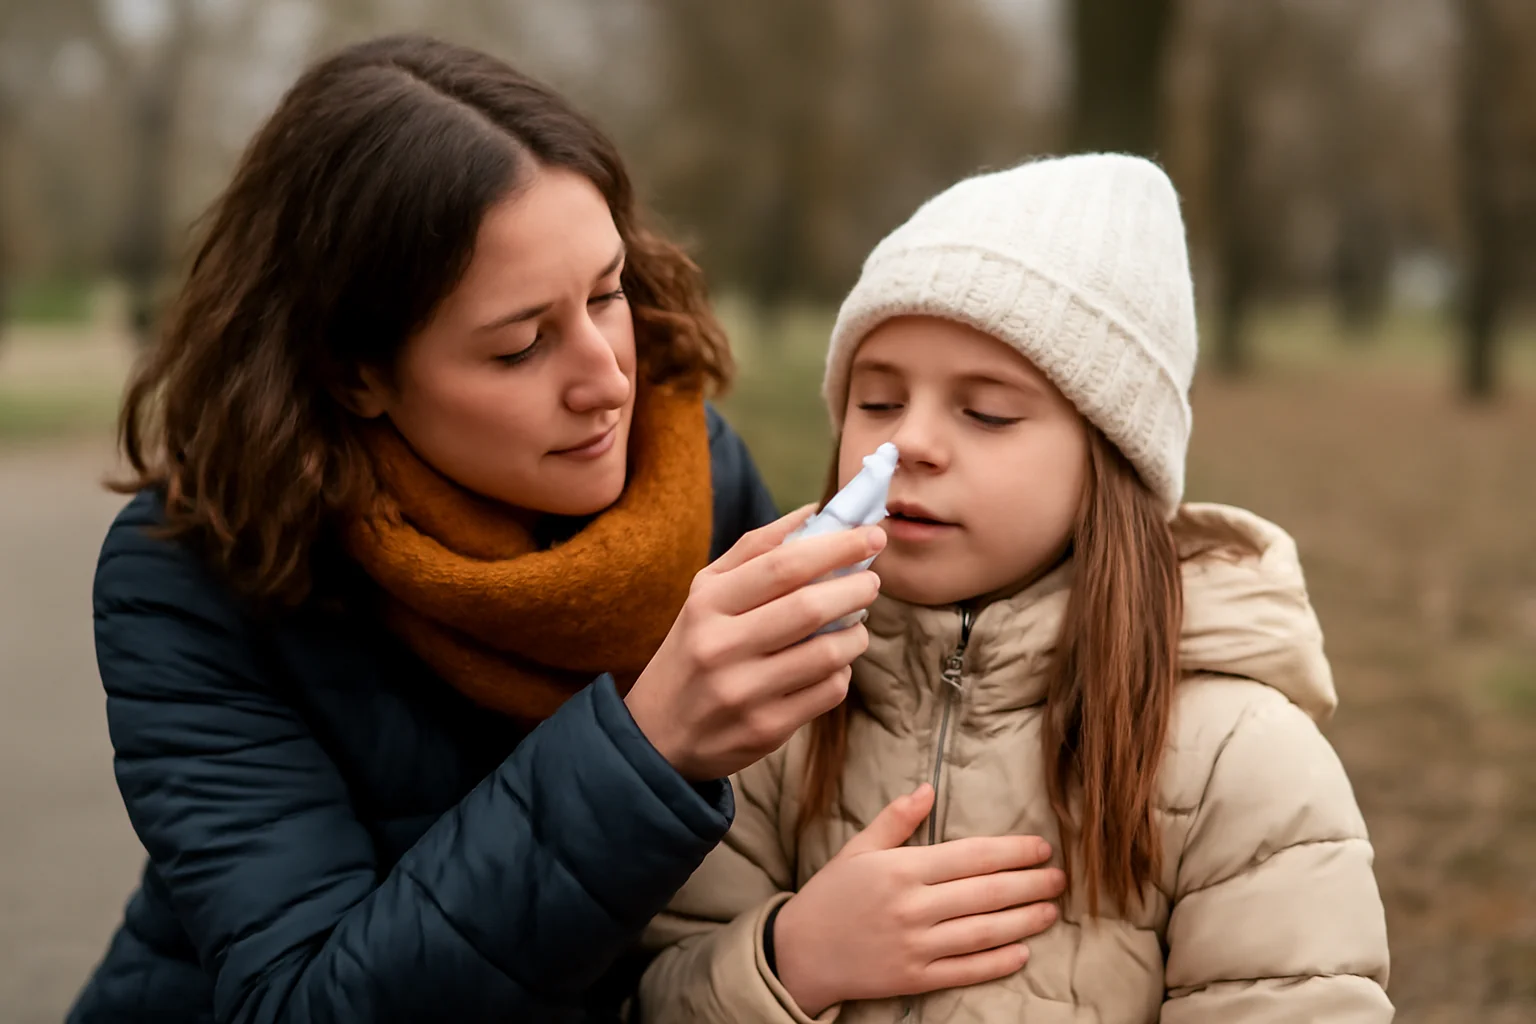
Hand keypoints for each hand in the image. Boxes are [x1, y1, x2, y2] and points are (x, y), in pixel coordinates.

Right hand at [625, 506, 886, 780]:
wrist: (658, 734)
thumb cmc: (693, 649)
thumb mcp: (706, 594)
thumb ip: (755, 550)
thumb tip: (812, 512)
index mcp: (708, 604)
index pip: (783, 566)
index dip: (836, 547)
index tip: (871, 536)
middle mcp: (722, 646)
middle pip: (810, 608)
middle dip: (856, 588)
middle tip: (871, 581)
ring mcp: (744, 691)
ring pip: (828, 653)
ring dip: (856, 634)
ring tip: (855, 624)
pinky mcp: (765, 729)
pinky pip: (827, 692)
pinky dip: (841, 673)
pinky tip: (831, 665)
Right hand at [773, 784, 1065, 1016]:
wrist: (798, 953)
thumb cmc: (831, 895)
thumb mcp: (857, 849)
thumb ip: (895, 820)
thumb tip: (928, 789)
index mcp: (901, 869)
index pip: (971, 856)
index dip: (1012, 851)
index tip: (1042, 847)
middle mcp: (912, 907)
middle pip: (986, 893)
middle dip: (1030, 883)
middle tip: (1060, 877)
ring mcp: (914, 946)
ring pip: (983, 932)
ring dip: (1024, 921)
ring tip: (1050, 909)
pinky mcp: (913, 978)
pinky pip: (965, 970)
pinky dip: (997, 962)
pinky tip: (1022, 951)